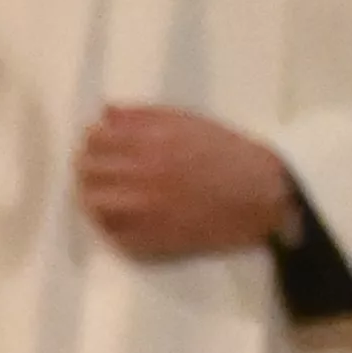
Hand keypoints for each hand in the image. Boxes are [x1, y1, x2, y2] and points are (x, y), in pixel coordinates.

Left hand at [75, 104, 294, 262]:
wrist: (264, 195)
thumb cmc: (228, 152)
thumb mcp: (188, 121)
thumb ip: (143, 115)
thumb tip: (105, 113)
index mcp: (151, 141)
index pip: (95, 140)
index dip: (92, 142)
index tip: (98, 146)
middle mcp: (143, 174)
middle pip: (87, 171)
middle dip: (88, 168)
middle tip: (98, 172)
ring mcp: (146, 209)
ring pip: (93, 203)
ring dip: (93, 197)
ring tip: (105, 196)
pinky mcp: (155, 239)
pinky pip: (113, 235)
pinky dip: (109, 226)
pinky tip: (119, 219)